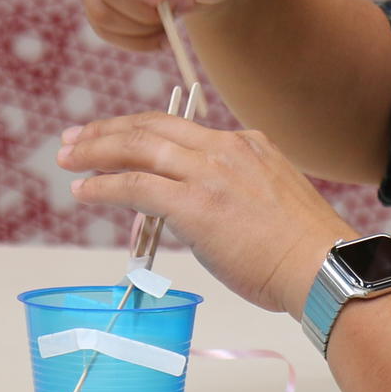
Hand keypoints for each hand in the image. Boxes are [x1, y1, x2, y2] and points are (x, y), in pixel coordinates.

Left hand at [58, 111, 356, 314]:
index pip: (182, 128)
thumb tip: (193, 212)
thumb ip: (232, 193)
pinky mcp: (195, 203)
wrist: (322, 265)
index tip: (116, 137)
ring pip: (139, 147)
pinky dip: (105, 185)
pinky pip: (136, 185)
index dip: (142, 130)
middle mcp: (226, 148)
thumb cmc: (302, 250)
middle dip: (108, 131)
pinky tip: (85, 189)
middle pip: (153, 126)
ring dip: (97, 150)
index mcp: (247, 144)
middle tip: (75, 139)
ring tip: (68, 158)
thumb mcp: (271, 198)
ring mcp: (210, 173)